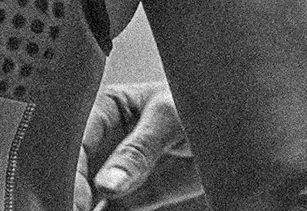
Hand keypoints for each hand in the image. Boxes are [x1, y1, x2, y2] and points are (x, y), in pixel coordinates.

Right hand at [81, 81, 201, 210]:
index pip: (77, 139)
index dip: (71, 168)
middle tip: (74, 210)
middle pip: (75, 169)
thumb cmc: (199, 107)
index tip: (78, 198)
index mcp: (107, 108)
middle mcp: (104, 140)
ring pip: (87, 195)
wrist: (237, 130)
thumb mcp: (169, 120)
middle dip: (69, 192)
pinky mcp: (132, 197)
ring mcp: (115, 171)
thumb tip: (106, 185)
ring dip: (80, 207)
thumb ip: (138, 151)